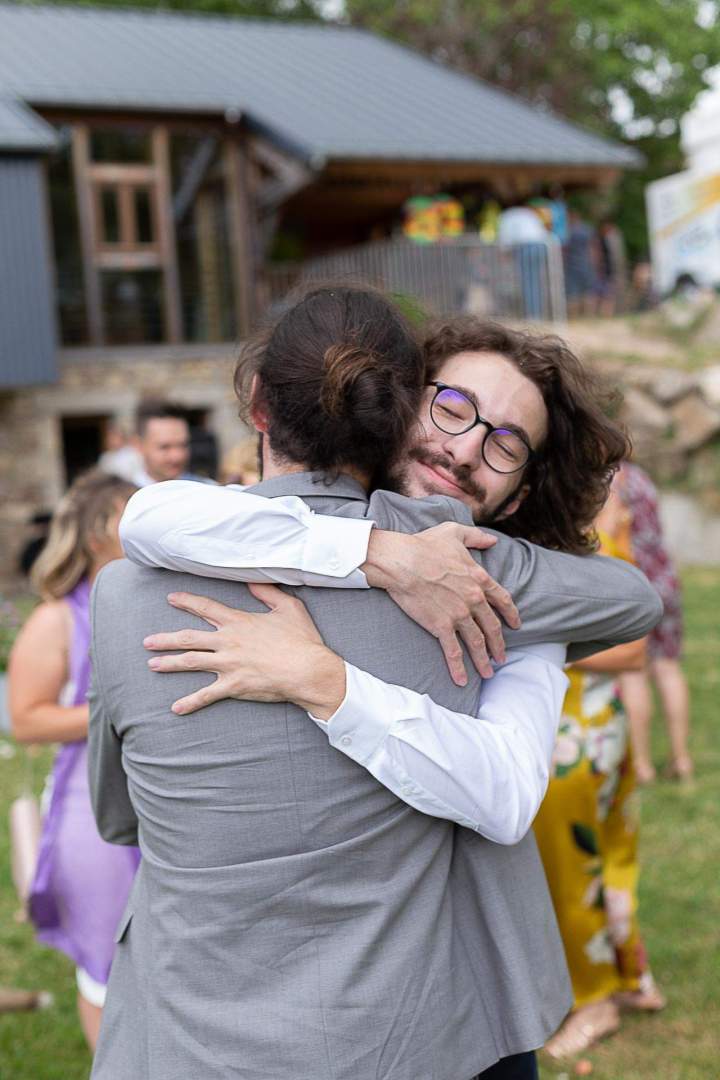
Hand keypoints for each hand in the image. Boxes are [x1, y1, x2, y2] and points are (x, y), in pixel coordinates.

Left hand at [143, 584, 345, 717]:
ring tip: (152, 665)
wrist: (307, 669)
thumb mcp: (289, 608)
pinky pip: (207, 695)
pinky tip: (175, 708)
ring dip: (169, 664)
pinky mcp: (233, 686)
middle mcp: (228, 641)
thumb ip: (268, 592)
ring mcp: (228, 664)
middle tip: (147, 642)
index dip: (187, 601)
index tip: (171, 598)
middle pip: (188, 638)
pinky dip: (190, 702)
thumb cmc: (301, 639)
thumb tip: (253, 581)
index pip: (206, 608)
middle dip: (165, 639)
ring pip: (191, 662)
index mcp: (238, 622)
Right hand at [363, 523, 519, 685]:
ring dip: (484, 660)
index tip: (516, 625)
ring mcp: (458, 615)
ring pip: (477, 643)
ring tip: (488, 673)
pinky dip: (459, 668)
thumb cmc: (424, 544)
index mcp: (479, 578)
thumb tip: (492, 540)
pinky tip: (462, 681)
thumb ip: (476, 537)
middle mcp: (474, 599)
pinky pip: (453, 652)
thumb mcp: (454, 532)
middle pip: (492, 627)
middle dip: (499, 644)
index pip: (503, 600)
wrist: (402, 561)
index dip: (511, 614)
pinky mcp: (440, 627)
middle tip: (502, 656)